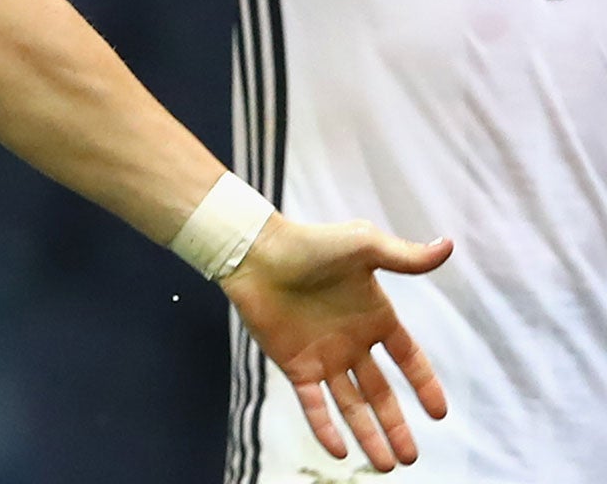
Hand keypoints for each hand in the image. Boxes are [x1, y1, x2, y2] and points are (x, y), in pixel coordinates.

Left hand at [223, 215, 453, 471]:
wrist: (256, 251)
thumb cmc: (309, 243)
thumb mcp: (364, 246)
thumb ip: (404, 256)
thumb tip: (448, 246)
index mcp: (374, 316)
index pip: (408, 358)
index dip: (424, 384)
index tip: (440, 414)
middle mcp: (352, 342)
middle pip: (380, 393)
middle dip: (396, 425)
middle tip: (411, 458)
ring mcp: (323, 356)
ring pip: (351, 405)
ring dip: (368, 435)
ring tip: (386, 465)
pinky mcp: (295, 364)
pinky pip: (314, 404)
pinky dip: (325, 428)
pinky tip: (339, 451)